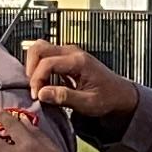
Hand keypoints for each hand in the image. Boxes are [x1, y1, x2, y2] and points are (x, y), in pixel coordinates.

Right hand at [23, 42, 138, 121]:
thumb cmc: (108, 98)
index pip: (47, 62)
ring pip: (40, 49)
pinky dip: (39, 68)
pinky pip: (46, 56)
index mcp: (79, 61)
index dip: (37, 80)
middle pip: (39, 48)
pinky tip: (47, 84)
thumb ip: (64, 97)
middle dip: (31, 68)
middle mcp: (72, 52)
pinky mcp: (66, 58)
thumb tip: (42, 93)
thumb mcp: (88, 103)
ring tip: (39, 86)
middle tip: (34, 88)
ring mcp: (69, 53)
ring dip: (34, 67)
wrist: (120, 95)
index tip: (36, 96)